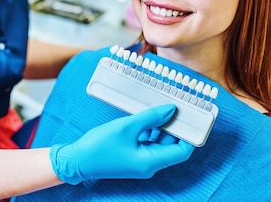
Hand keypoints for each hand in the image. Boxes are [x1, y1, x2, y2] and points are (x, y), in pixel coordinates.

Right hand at [49, 104, 194, 184]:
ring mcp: (141, 160)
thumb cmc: (99, 146)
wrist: (77, 160)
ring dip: (162, 126)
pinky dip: (151, 129)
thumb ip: (150, 117)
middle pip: (172, 145)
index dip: (190, 134)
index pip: (182, 150)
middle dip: (176, 126)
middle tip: (178, 106)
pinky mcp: (133, 155)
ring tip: (162, 106)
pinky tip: (147, 114)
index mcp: (151, 162)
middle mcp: (149, 164)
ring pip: (160, 142)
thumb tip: (171, 110)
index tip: (193, 117)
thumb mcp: (127, 127)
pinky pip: (149, 142)